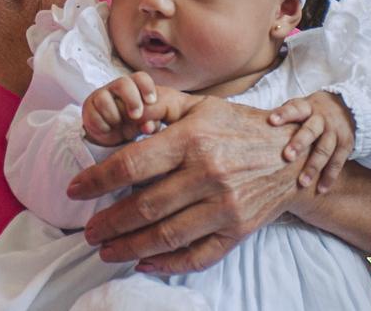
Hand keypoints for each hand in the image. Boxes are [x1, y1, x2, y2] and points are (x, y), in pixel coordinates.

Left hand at [66, 96, 306, 273]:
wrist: (294, 155)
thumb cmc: (239, 126)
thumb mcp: (200, 105)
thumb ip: (161, 106)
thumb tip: (125, 112)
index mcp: (192, 140)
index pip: (132, 164)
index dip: (97, 180)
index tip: (75, 189)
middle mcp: (207, 174)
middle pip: (144, 206)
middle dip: (108, 222)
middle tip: (87, 230)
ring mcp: (225, 206)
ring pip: (167, 235)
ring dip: (130, 247)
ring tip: (106, 250)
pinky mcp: (239, 230)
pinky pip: (198, 254)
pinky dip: (168, 263)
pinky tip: (144, 263)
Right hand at [83, 73, 163, 145]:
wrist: (112, 135)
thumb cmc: (133, 123)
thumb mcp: (145, 125)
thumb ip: (152, 124)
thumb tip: (149, 127)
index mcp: (134, 86)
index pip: (140, 77)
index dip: (147, 87)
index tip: (151, 102)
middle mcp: (116, 86)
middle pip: (123, 83)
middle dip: (132, 100)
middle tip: (136, 116)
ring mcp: (100, 94)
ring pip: (104, 99)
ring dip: (114, 116)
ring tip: (118, 124)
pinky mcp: (88, 106)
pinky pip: (94, 114)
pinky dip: (103, 125)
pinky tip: (108, 128)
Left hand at [268, 91, 355, 191]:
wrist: (347, 107)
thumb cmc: (312, 111)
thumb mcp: (300, 106)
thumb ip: (284, 113)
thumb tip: (256, 123)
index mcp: (307, 107)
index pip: (295, 109)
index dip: (284, 114)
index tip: (272, 121)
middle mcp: (322, 119)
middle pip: (311, 131)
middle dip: (299, 144)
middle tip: (287, 156)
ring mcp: (335, 133)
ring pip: (325, 150)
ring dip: (314, 167)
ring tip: (302, 182)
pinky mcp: (346, 146)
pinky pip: (338, 163)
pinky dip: (329, 177)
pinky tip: (320, 189)